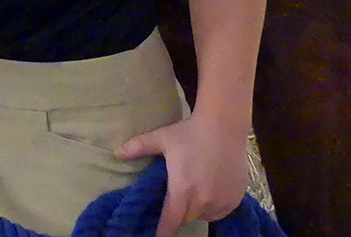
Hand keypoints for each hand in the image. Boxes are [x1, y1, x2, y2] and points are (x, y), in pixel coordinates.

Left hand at [116, 115, 248, 235]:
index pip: (169, 223)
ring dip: (197, 209)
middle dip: (178, 213)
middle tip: (176, 199)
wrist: (224, 124)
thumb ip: (138, 147)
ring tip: (194, 189)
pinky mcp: (235, 199)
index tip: (156, 234)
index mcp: (182, 190)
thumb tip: (116, 152)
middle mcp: (202, 201)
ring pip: (204, 216)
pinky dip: (214, 206)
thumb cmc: (190, 131)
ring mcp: (221, 201)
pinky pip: (221, 212)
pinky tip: (210, 188)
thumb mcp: (162, 138)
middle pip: (186, 219)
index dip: (161, 231)